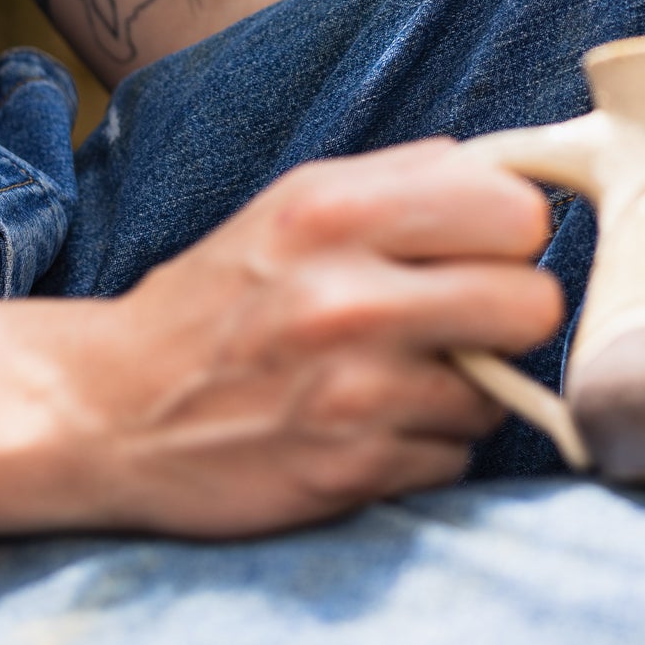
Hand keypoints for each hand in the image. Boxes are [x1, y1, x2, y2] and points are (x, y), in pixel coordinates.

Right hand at [22, 143, 560, 537]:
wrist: (111, 409)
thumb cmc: (227, 293)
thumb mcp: (300, 200)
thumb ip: (412, 177)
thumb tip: (522, 170)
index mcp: (339, 211)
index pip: (517, 213)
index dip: (512, 234)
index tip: (486, 249)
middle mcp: (347, 299)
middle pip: (534, 305)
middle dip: (510, 314)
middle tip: (464, 319)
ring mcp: (351, 394)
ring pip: (499, 394)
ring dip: (465, 392)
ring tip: (398, 376)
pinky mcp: (349, 474)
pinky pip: (454, 459)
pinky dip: (425, 448)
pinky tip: (370, 428)